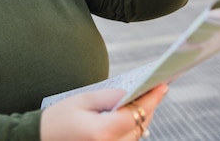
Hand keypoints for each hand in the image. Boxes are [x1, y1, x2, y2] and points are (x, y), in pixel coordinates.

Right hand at [41, 84, 167, 140]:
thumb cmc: (56, 120)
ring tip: (150, 99)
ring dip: (143, 118)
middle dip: (150, 106)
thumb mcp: (81, 100)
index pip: (136, 113)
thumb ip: (109, 96)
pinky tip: (134, 115)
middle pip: (140, 126)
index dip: (152, 98)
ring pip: (136, 136)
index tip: (163, 85)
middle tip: (159, 88)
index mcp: (102, 132)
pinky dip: (132, 128)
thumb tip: (130, 93)